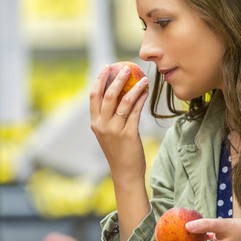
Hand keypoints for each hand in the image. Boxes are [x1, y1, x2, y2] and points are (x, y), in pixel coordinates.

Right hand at [89, 64, 149, 181]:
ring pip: (124, 101)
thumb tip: (120, 92)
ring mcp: (114, 130)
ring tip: (142, 78)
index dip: (99, 79)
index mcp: (95, 123)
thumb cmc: (119, 151)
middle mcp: (102, 125)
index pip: (93, 96)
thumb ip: (109, 116)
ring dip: (134, 87)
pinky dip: (141, 99)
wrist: (125, 173)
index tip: (107, 67)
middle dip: (117, 79)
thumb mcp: (108, 133)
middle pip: (108, 95)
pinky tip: (146, 92)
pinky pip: (136, 111)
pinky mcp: (128, 134)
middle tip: (126, 69)